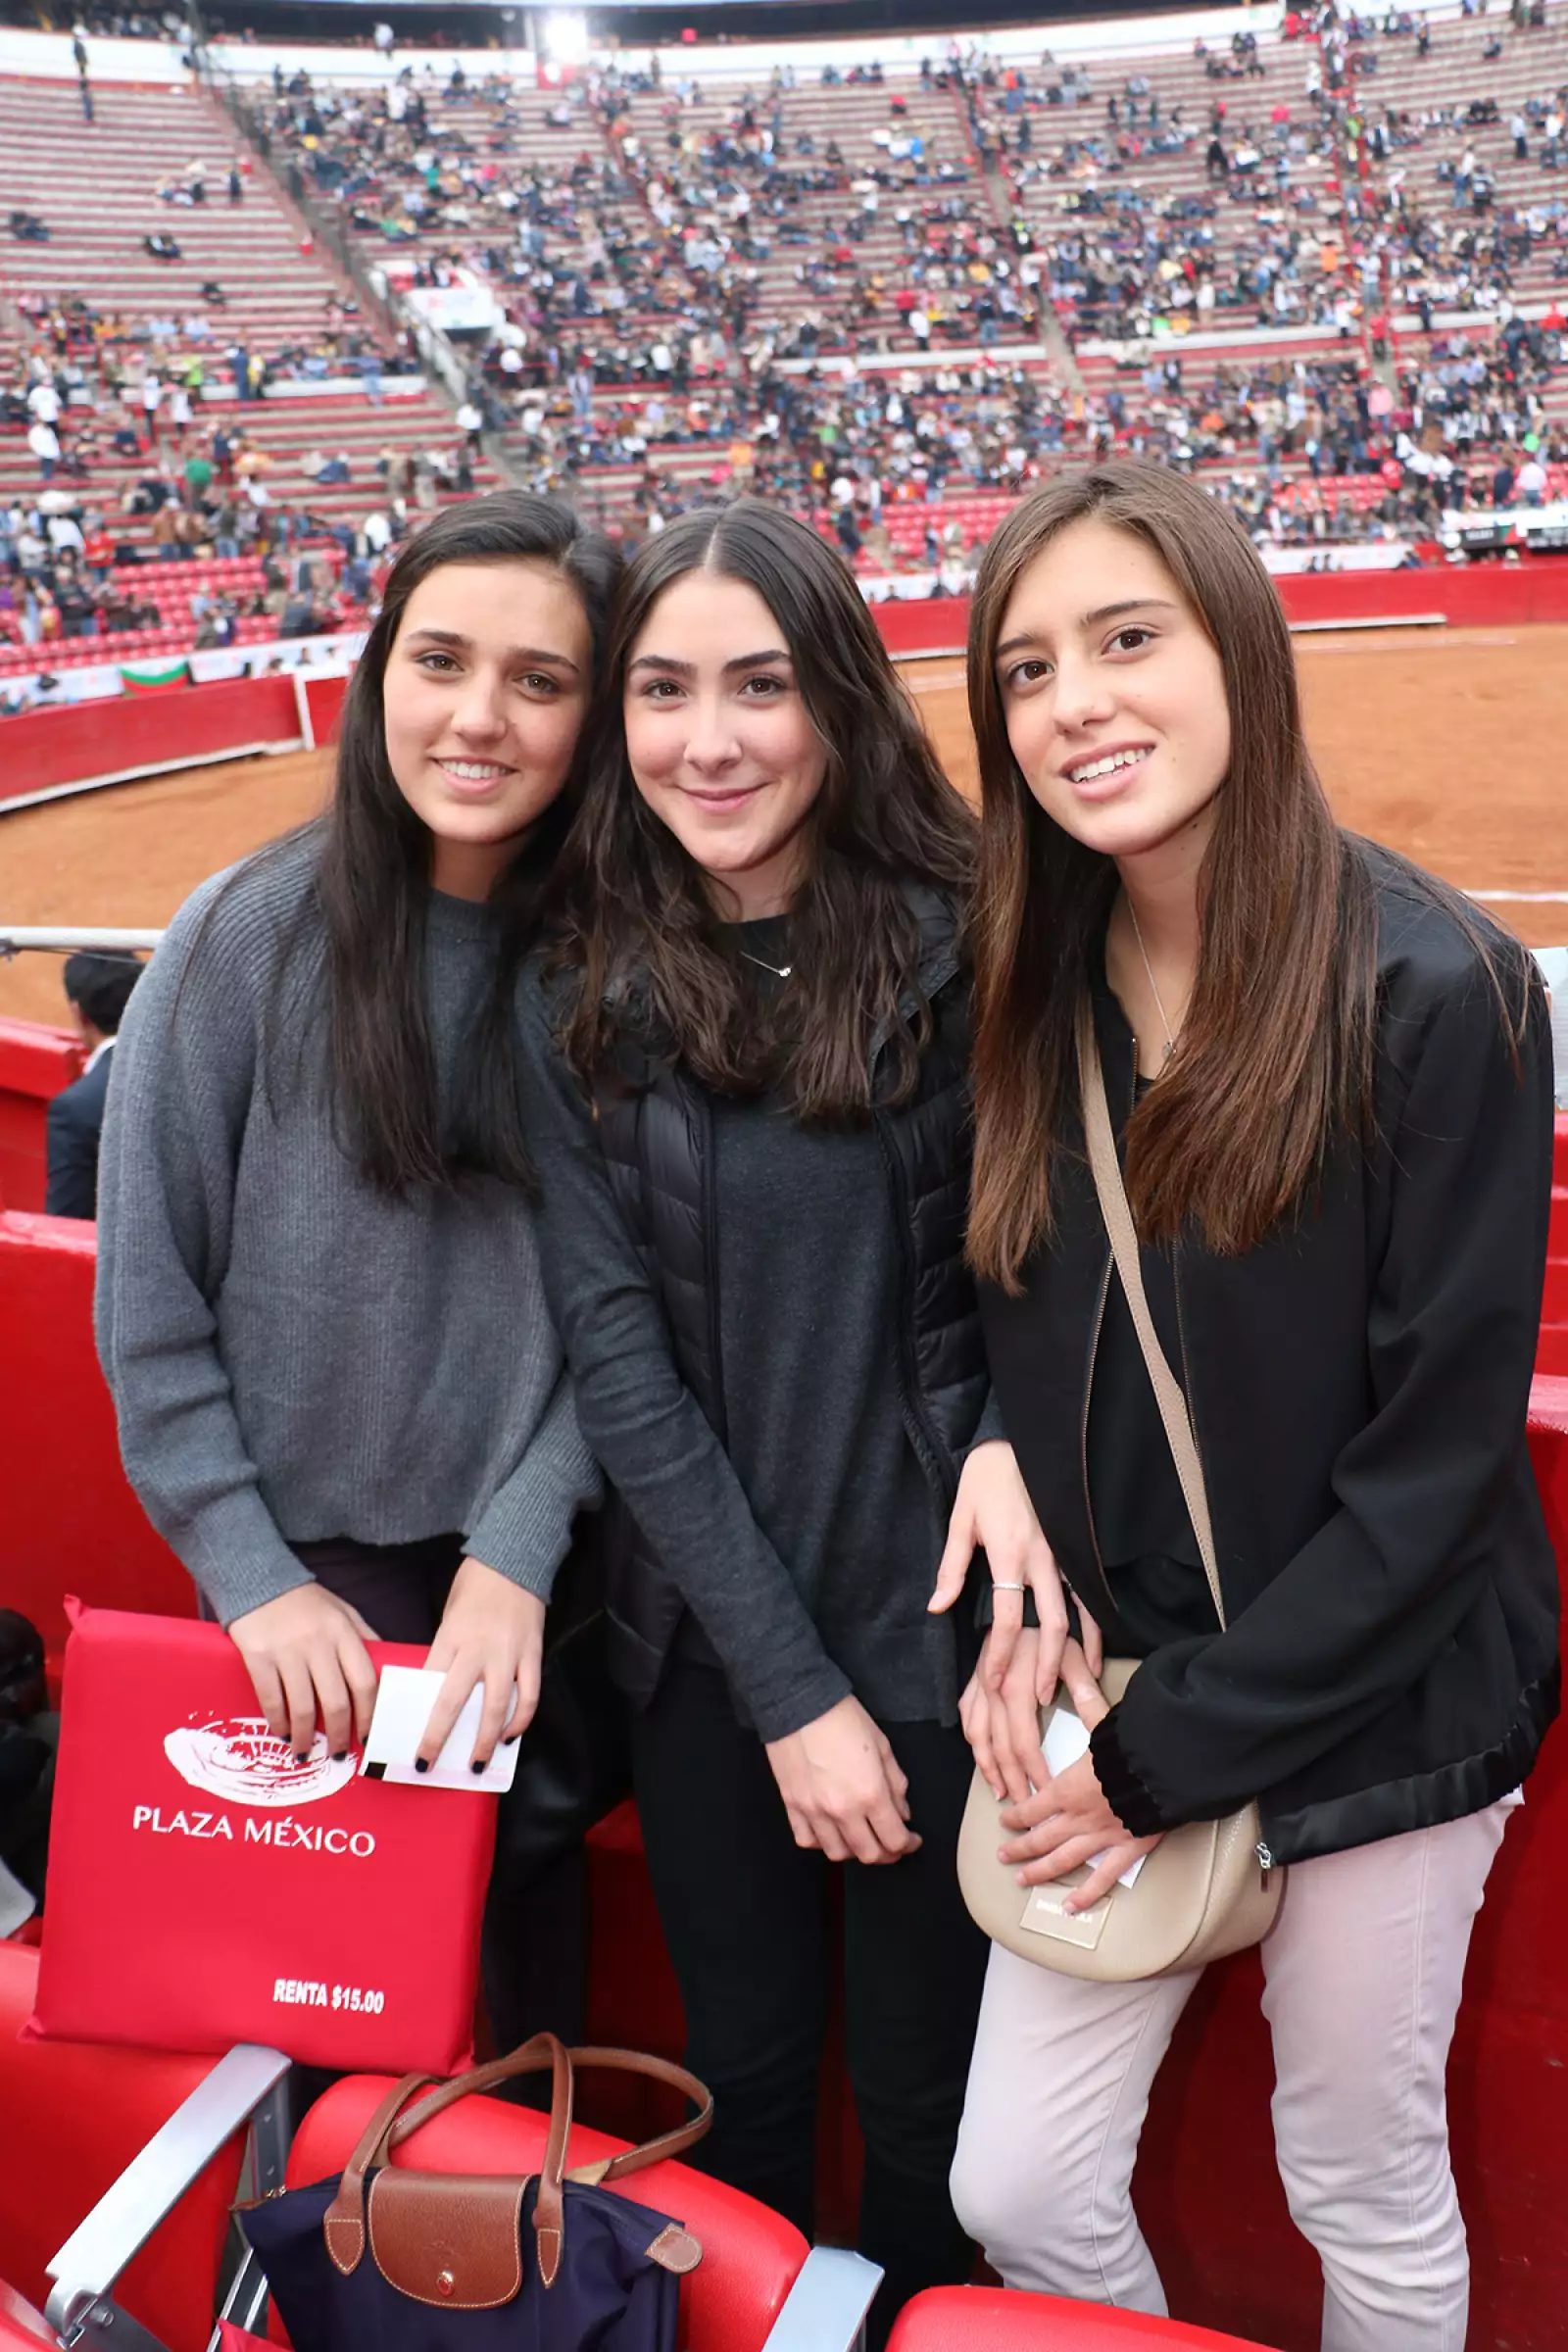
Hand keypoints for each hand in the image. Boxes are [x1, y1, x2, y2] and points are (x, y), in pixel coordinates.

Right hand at [229, 1582, 379, 1762]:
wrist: (257, 1579)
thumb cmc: (305, 1602)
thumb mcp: (342, 1612)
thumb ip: (363, 1638)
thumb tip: (386, 1667)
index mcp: (344, 1633)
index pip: (365, 1681)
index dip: (369, 1715)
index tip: (367, 1737)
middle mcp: (319, 1644)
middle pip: (336, 1701)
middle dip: (338, 1735)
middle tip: (338, 1754)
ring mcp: (288, 1651)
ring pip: (302, 1707)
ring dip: (305, 1737)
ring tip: (305, 1751)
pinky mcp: (258, 1656)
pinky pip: (271, 1698)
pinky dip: (278, 1721)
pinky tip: (281, 1732)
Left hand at [417, 1557, 545, 1772]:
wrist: (513, 1559)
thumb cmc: (475, 1586)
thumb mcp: (449, 1616)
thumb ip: (445, 1650)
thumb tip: (439, 1688)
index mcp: (449, 1638)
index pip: (426, 1684)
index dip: (413, 1713)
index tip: (402, 1737)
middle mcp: (475, 1650)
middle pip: (452, 1703)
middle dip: (437, 1738)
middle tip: (427, 1765)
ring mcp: (507, 1654)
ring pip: (495, 1707)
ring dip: (484, 1741)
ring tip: (476, 1764)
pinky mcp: (532, 1654)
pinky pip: (528, 1694)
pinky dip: (521, 1719)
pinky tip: (511, 1735)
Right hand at [765, 1695, 919, 1865]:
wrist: (798, 1702)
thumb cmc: (842, 1717)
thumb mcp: (882, 1745)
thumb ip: (895, 1783)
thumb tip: (902, 1811)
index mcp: (870, 1793)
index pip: (894, 1840)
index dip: (908, 1845)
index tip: (912, 1840)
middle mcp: (842, 1810)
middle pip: (869, 1854)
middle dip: (887, 1854)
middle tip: (892, 1844)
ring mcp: (814, 1811)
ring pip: (837, 1853)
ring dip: (855, 1851)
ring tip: (862, 1837)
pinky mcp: (792, 1805)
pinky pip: (807, 1840)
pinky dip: (822, 1842)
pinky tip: (831, 1831)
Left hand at [928, 1440, 1100, 1703]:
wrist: (1020, 1442)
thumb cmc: (985, 1480)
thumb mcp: (960, 1520)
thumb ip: (952, 1568)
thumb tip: (937, 1607)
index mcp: (1008, 1553)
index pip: (1007, 1617)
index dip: (1001, 1655)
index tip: (996, 1682)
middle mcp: (1042, 1557)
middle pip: (1050, 1623)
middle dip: (1046, 1665)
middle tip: (1040, 1698)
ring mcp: (1064, 1552)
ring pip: (1080, 1611)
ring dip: (1079, 1649)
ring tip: (1079, 1681)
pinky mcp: (1076, 1546)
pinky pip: (1090, 1589)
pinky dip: (1095, 1619)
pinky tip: (1096, 1642)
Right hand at [960, 1629, 1105, 1806]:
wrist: (1014, 1598)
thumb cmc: (1045, 1624)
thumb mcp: (1070, 1651)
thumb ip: (1082, 1687)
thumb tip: (1097, 1718)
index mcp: (1017, 1689)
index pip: (1024, 1744)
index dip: (1035, 1772)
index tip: (1048, 1792)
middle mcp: (993, 1693)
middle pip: (1001, 1749)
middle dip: (1014, 1781)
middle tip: (1026, 1807)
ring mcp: (979, 1688)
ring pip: (980, 1739)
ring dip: (990, 1769)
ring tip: (1002, 1792)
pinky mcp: (972, 1683)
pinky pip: (968, 1719)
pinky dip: (974, 1744)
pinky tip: (982, 1758)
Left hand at [997, 1708, 1163, 1912]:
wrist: (1166, 1770)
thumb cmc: (1134, 1745)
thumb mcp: (1105, 1721)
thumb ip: (1086, 1704)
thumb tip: (1075, 1676)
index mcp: (1067, 1787)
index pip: (1033, 1806)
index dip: (1015, 1815)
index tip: (1004, 1821)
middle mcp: (1078, 1817)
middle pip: (1041, 1837)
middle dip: (1019, 1847)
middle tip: (1003, 1856)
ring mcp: (1101, 1837)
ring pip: (1062, 1860)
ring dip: (1039, 1872)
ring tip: (1022, 1881)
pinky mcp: (1126, 1850)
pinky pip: (1102, 1878)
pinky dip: (1086, 1894)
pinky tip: (1070, 1906)